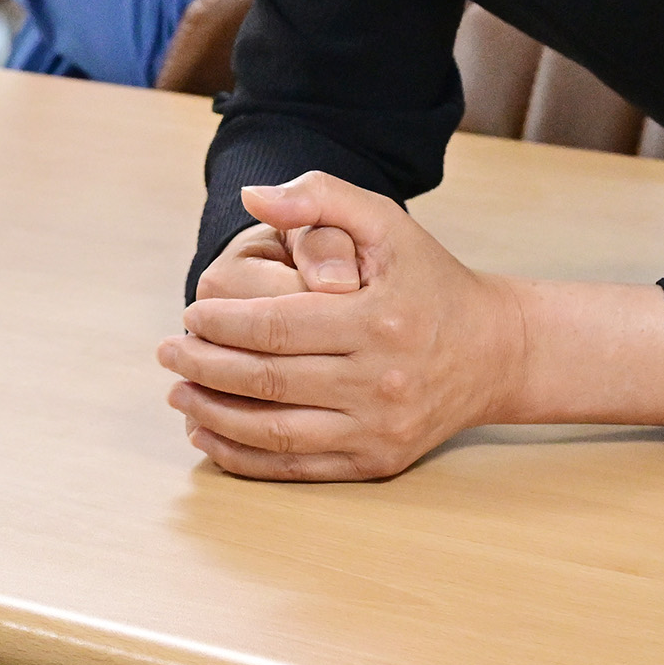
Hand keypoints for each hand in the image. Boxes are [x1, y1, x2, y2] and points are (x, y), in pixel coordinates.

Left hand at [160, 174, 519, 480]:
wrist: (496, 351)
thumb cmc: (430, 280)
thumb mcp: (386, 223)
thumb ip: (320, 196)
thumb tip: (253, 196)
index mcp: (380, 320)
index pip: (277, 327)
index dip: (222, 323)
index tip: (190, 313)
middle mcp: (382, 381)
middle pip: (268, 381)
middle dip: (204, 367)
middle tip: (167, 352)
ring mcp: (380, 429)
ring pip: (275, 432)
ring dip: (214, 415)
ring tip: (179, 394)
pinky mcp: (378, 463)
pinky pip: (296, 468)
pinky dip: (244, 456)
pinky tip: (209, 435)